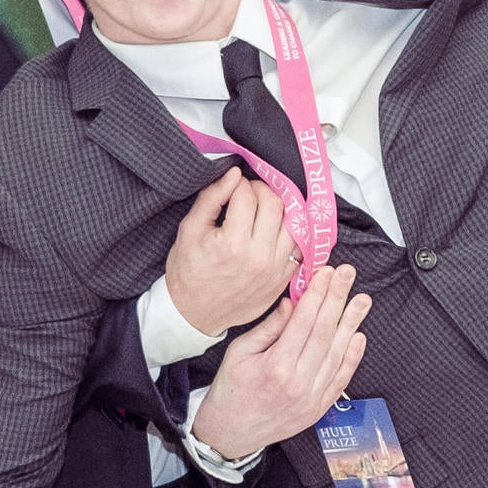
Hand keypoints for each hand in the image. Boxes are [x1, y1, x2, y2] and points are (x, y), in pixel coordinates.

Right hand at [164, 170, 293, 335]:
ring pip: (293, 223)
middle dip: (261, 190)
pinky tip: (275, 228)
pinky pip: (299, 246)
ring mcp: (276, 269)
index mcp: (232, 243)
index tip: (233, 184)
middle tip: (248, 192)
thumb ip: (211, 198)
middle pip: (275, 204)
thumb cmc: (188, 272)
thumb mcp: (189, 231)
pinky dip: (290, 231)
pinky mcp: (284, 279)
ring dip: (279, 209)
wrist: (194, 314)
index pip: (247, 196)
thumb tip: (233, 174)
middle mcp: (259, 256)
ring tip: (262, 208)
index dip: (239, 183)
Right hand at [192, 265, 369, 458]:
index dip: (317, 295)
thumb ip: (269, 329)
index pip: (304, 323)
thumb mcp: (239, 354)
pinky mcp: (319, 408)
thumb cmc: (231, 390)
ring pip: (337, 354)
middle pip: (324, 334)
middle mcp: (298, 384)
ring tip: (362, 300)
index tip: (327, 273)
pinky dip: (352, 356)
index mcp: (275, 367)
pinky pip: (341, 378)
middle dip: (338, 300)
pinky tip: (359, 335)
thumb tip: (292, 303)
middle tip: (349, 275)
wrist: (230, 434)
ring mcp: (312, 398)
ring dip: (352, 324)